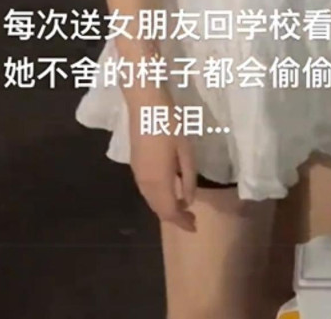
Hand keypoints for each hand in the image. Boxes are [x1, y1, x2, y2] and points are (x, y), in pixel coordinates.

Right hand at [129, 114, 197, 230]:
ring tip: (182, 208)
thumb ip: (188, 177)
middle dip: (174, 217)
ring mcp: (137, 173)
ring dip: (165, 208)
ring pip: (151, 201)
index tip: (195, 226)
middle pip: (158, 209)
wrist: (145, 104)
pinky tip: (168, 191)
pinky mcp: (135, 164)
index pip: (170, 211)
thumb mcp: (186, 150)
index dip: (182, 222)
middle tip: (191, 219)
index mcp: (158, 180)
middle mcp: (145, 182)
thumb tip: (188, 200)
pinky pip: (147, 191)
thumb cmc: (170, 124)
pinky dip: (158, 198)